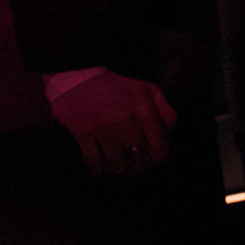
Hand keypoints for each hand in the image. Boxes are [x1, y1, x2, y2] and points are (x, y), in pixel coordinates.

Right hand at [50, 70, 176, 174]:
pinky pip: (94, 160)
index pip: (159, 147)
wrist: (75, 75)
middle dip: (138, 167)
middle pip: (139, 158)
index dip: (157, 160)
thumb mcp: (145, 89)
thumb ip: (164, 110)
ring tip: (116, 169)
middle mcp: (126, 119)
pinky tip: (98, 167)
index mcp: (144, 108)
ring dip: (118, 169)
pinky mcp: (83, 130)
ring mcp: (103, 126)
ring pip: (117, 163)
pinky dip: (97, 168)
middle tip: (133, 167)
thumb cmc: (113, 85)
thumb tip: (169, 135)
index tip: (152, 162)